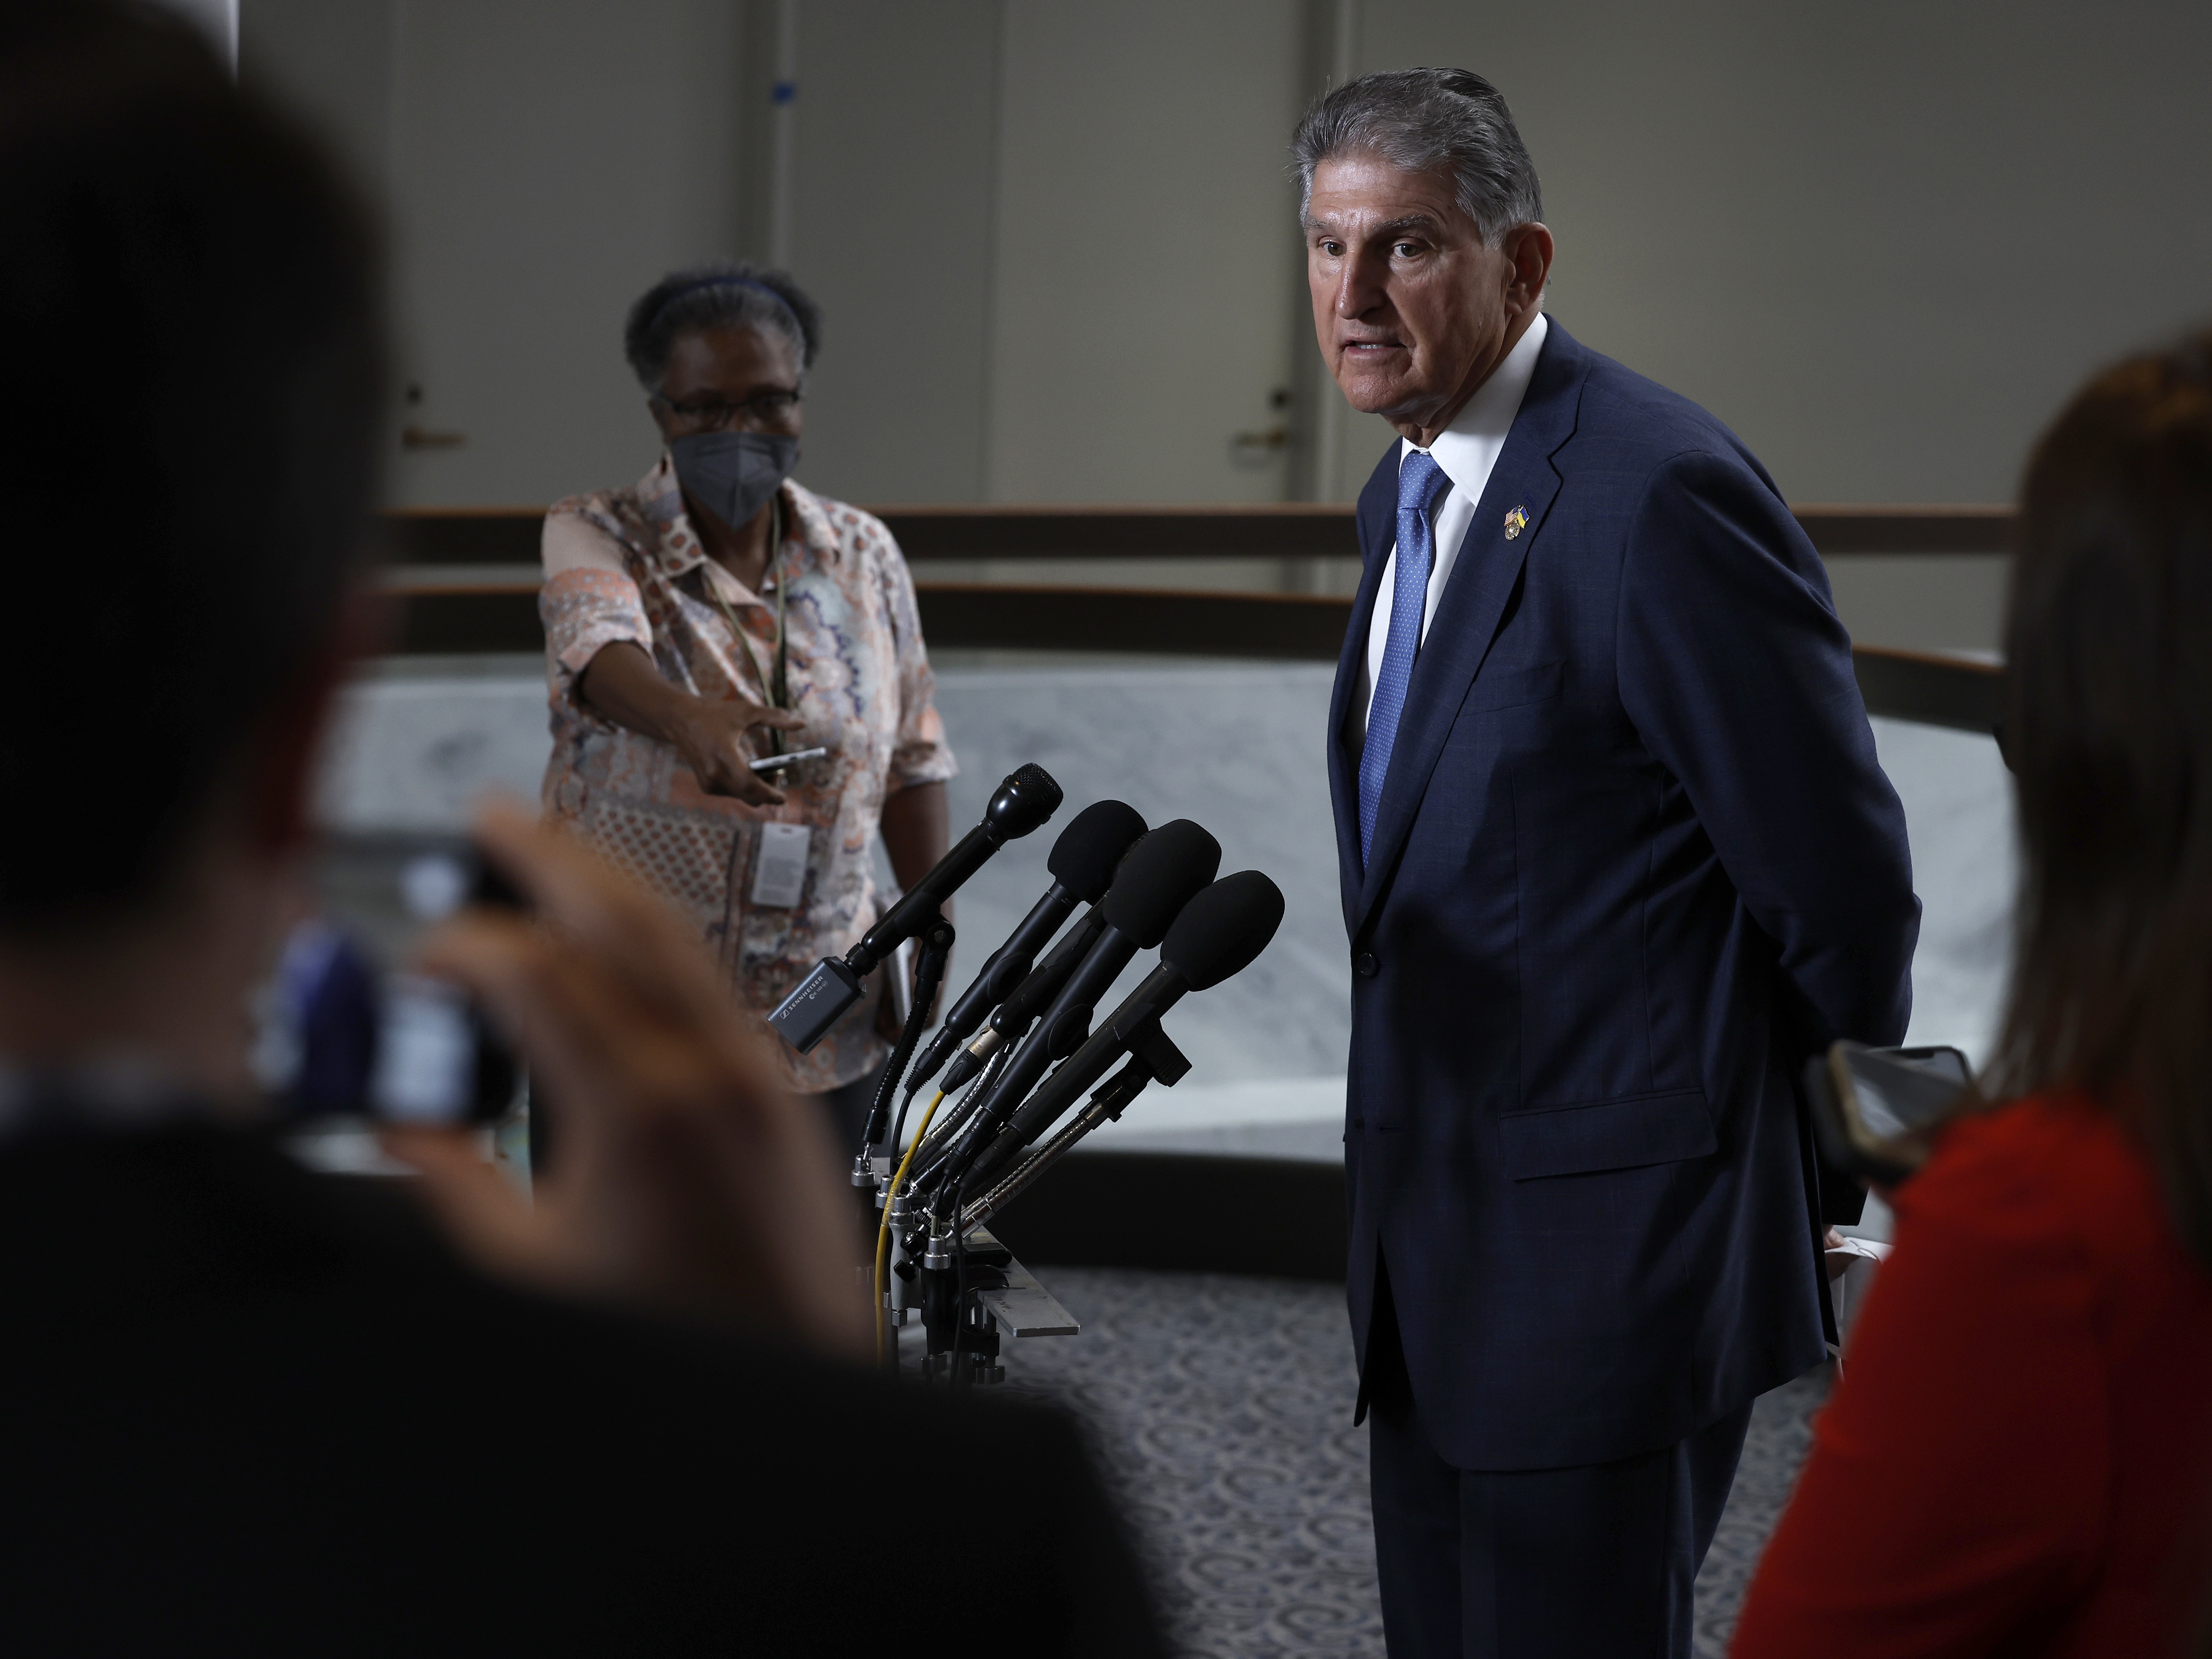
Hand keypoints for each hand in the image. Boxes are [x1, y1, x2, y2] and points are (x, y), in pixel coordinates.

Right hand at [384, 799, 869, 1360]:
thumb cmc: (684, 1341)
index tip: (422, 962)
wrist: (797, 1377)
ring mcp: (756, 1076)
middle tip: (493, 814)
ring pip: (680, 942)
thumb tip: (405, 1124)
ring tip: (550, 854)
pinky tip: (623, 945)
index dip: (461, 950)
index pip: (535, 973)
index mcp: (642, 1107)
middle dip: (549, 853)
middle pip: (623, 918)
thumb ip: (453, 1185)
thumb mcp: (531, 1271)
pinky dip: (658, 946)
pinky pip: (713, 988)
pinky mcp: (778, 1096)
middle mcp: (711, 1072)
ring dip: (610, 885)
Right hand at [577, 642, 805, 807]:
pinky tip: (747, 772)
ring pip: (742, 797)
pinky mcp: (706, 786)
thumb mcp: (746, 711)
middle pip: (750, 796)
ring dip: (757, 789)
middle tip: (778, 775)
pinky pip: (733, 794)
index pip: (750, 785)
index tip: (783, 798)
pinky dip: (744, 787)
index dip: (769, 793)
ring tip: (764, 770)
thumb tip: (802, 724)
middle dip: (768, 791)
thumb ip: (775, 718)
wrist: (681, 720)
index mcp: (724, 756)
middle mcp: (714, 774)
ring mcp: (709, 782)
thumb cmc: (715, 714)